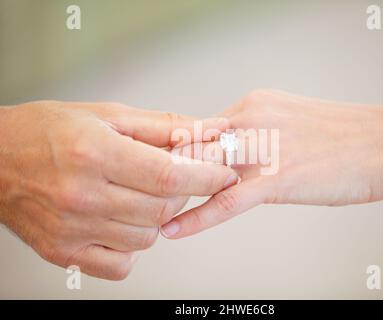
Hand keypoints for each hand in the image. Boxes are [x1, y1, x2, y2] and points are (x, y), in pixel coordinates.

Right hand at [0, 101, 237, 279]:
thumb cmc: (46, 131)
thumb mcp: (106, 114)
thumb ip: (164, 126)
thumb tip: (211, 129)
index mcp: (94, 153)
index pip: (170, 175)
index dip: (207, 176)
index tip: (224, 173)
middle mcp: (82, 195)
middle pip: (163, 208)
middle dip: (184, 192)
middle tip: (176, 176)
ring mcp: (72, 229)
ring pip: (148, 237)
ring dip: (158, 216)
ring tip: (140, 194)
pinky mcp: (64, 252)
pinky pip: (122, 264)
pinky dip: (133, 245)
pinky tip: (122, 221)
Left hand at [162, 89, 382, 237]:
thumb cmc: (344, 136)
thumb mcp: (289, 121)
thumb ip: (257, 133)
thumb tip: (233, 150)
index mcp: (253, 106)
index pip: (196, 125)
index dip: (169, 146)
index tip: (146, 160)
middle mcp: (251, 120)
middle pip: (189, 143)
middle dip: (159, 166)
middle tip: (131, 185)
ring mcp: (261, 149)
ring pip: (200, 169)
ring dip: (169, 190)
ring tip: (141, 209)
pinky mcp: (276, 179)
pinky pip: (226, 202)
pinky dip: (195, 217)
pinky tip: (172, 230)